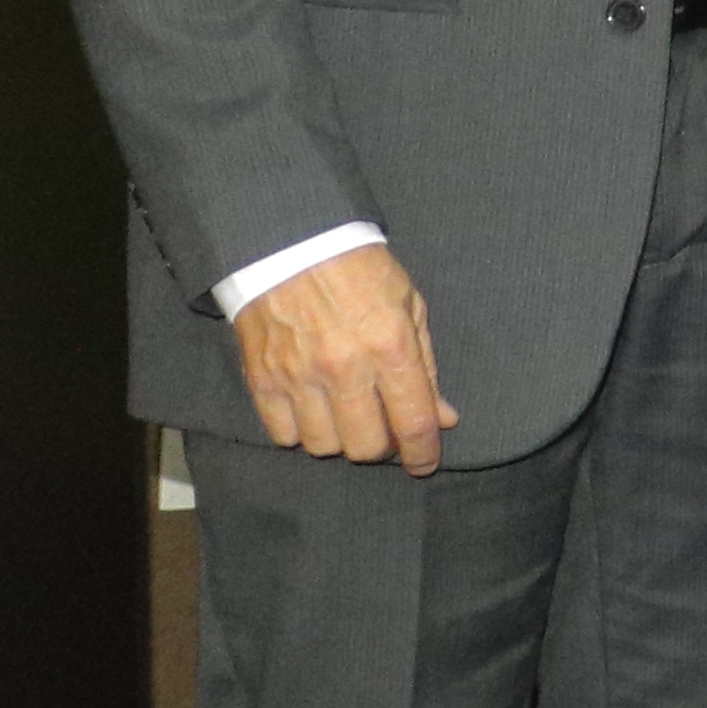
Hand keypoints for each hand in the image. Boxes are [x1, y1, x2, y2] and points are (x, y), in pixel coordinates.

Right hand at [233, 241, 456, 471]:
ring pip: (323, 446)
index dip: (423, 453)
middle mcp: (344, 368)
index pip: (412, 421)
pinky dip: (300, 432)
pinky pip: (283, 435)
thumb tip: (444, 417)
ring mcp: (299, 376)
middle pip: (366, 446)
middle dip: (381, 446)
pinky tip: (311, 410)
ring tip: (345, 415)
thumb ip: (426, 367)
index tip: (424, 463)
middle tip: (383, 429)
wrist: (289, 244)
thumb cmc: (360, 270)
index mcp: (389, 346)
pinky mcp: (262, 379)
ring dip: (340, 439)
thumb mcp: (409, 306)